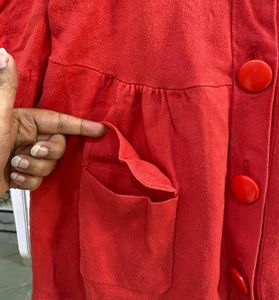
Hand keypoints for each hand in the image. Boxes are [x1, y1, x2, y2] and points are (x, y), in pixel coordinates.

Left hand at [0, 48, 105, 193]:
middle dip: (48, 152)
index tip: (99, 129)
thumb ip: (6, 88)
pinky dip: (27, 181)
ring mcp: (25, 158)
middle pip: (58, 145)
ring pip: (50, 165)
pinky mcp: (23, 174)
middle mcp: (27, 139)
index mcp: (24, 122)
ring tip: (14, 165)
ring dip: (34, 168)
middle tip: (33, 152)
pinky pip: (39, 181)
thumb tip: (5, 56)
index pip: (59, 122)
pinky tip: (12, 176)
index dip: (80, 125)